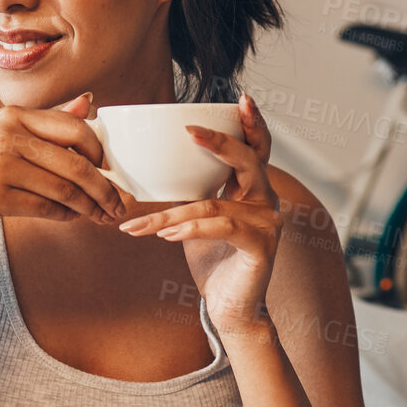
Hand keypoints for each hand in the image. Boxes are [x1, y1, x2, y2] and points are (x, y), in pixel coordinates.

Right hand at [0, 91, 131, 247]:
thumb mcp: (3, 133)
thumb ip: (48, 122)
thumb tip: (89, 103)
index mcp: (13, 115)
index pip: (75, 129)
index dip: (101, 152)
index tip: (111, 170)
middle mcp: (6, 135)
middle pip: (75, 163)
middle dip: (104, 187)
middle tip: (118, 203)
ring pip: (64, 189)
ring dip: (89, 206)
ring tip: (100, 215)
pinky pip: (46, 208)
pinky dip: (65, 216)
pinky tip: (72, 217)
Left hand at [117, 93, 281, 333]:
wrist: (231, 307)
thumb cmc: (211, 259)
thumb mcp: (197, 218)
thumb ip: (188, 192)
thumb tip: (142, 169)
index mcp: (251, 187)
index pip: (256, 147)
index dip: (251, 122)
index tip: (240, 99)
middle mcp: (265, 200)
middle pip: (248, 160)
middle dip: (219, 142)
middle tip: (189, 131)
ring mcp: (267, 223)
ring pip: (214, 203)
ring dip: (170, 213)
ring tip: (139, 223)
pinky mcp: (260, 246)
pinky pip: (222, 227)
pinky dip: (190, 228)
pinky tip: (167, 235)